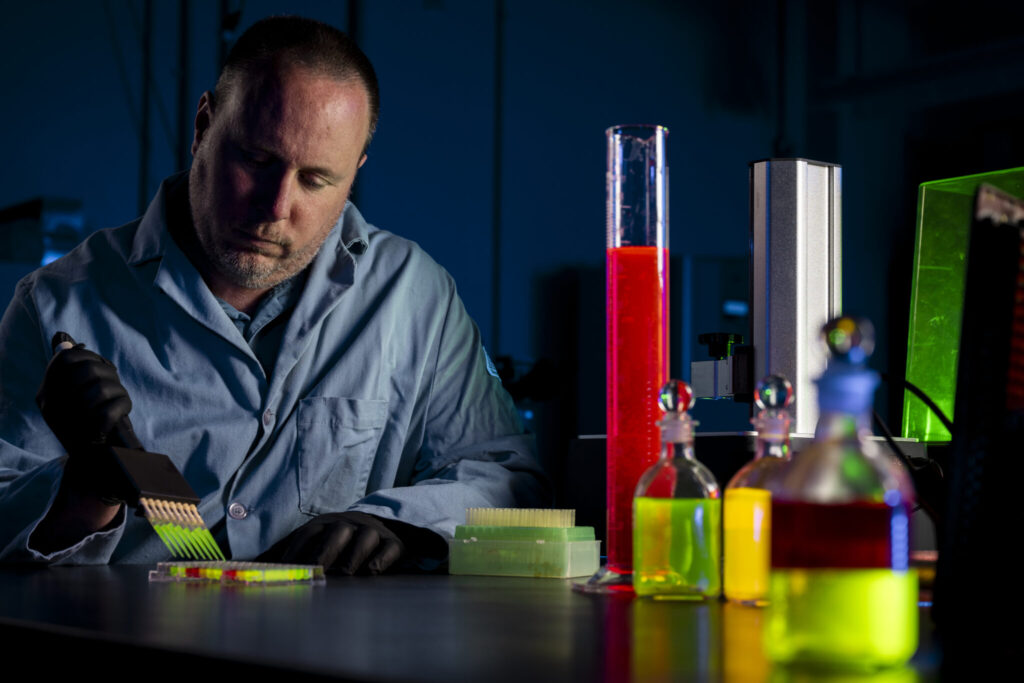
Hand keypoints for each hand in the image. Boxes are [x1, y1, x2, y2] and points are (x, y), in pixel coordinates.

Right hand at [36, 342, 133, 455]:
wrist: (92, 463)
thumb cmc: (87, 424)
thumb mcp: (73, 396)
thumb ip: (69, 371)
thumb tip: (65, 343)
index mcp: (46, 396)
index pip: (64, 360)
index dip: (87, 356)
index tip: (98, 364)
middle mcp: (52, 407)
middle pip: (87, 371)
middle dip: (107, 372)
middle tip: (113, 383)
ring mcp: (69, 422)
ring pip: (103, 388)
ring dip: (118, 390)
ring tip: (117, 399)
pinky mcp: (89, 434)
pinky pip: (113, 409)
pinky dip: (123, 406)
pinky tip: (121, 411)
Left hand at [262, 511, 405, 574]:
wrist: (380, 525)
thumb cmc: (337, 540)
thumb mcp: (313, 540)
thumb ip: (284, 553)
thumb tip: (248, 566)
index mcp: (324, 524)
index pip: (308, 533)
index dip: (296, 549)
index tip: (284, 568)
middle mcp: (348, 524)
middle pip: (337, 532)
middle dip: (326, 551)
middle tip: (318, 571)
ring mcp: (372, 532)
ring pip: (365, 537)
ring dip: (355, 554)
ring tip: (346, 572)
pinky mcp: (393, 543)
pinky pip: (390, 548)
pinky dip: (382, 559)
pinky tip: (372, 571)